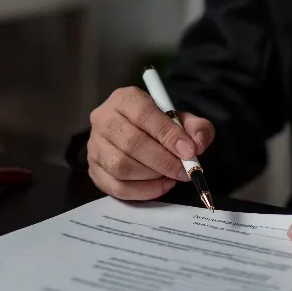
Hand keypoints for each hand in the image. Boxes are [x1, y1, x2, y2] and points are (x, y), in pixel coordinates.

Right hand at [87, 86, 214, 199]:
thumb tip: (197, 144)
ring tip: (171, 176)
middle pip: (131, 143)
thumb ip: (196, 128)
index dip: (168, 135)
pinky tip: (160, 186)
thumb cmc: (159, 125)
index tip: (189, 151)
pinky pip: (116, 187)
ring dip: (152, 177)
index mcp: (125, 99)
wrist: (137, 134)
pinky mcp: (93, 169)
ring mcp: (94, 145)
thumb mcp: (181, 119)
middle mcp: (103, 119)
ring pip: (121, 166)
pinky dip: (142, 191)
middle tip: (184, 171)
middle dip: (163, 161)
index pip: (144, 115)